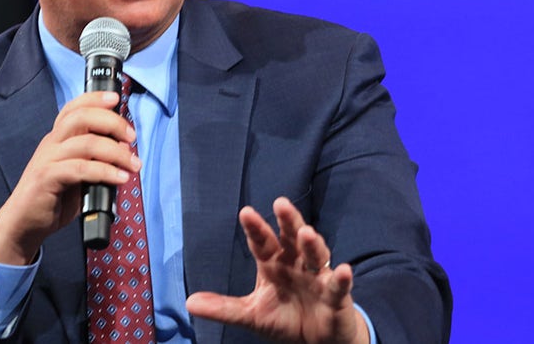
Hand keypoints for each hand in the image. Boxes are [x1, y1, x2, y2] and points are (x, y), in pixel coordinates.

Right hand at [0, 91, 138, 264]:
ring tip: (133, 165)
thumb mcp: (76, 174)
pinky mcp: (46, 178)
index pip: (74, 108)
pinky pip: (80, 169)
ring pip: (86, 143)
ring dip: (116, 152)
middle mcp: (51, 143)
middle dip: (112, 123)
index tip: (116, 99)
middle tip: (132, 137)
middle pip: (81, 117)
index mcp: (57, 138)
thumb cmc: (51, 198)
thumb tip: (124, 151)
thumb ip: (95, 160)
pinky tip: (119, 179)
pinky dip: (104, 172)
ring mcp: (47, 159)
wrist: (23, 224)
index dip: (94, 98)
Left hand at [185, 197, 367, 343]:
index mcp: (274, 264)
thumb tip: (189, 303)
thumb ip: (224, 308)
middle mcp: (296, 264)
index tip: (245, 212)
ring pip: (316, 256)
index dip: (255, 228)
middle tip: (280, 204)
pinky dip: (343, 279)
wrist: (318, 342)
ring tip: (306, 233)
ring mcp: (318, 278)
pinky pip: (339, 286)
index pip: (262, 243)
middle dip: (287, 222)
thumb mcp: (252, 315)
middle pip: (291, 238)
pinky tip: (344, 270)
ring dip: (312, 244)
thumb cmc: (285, 319)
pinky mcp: (337, 296)